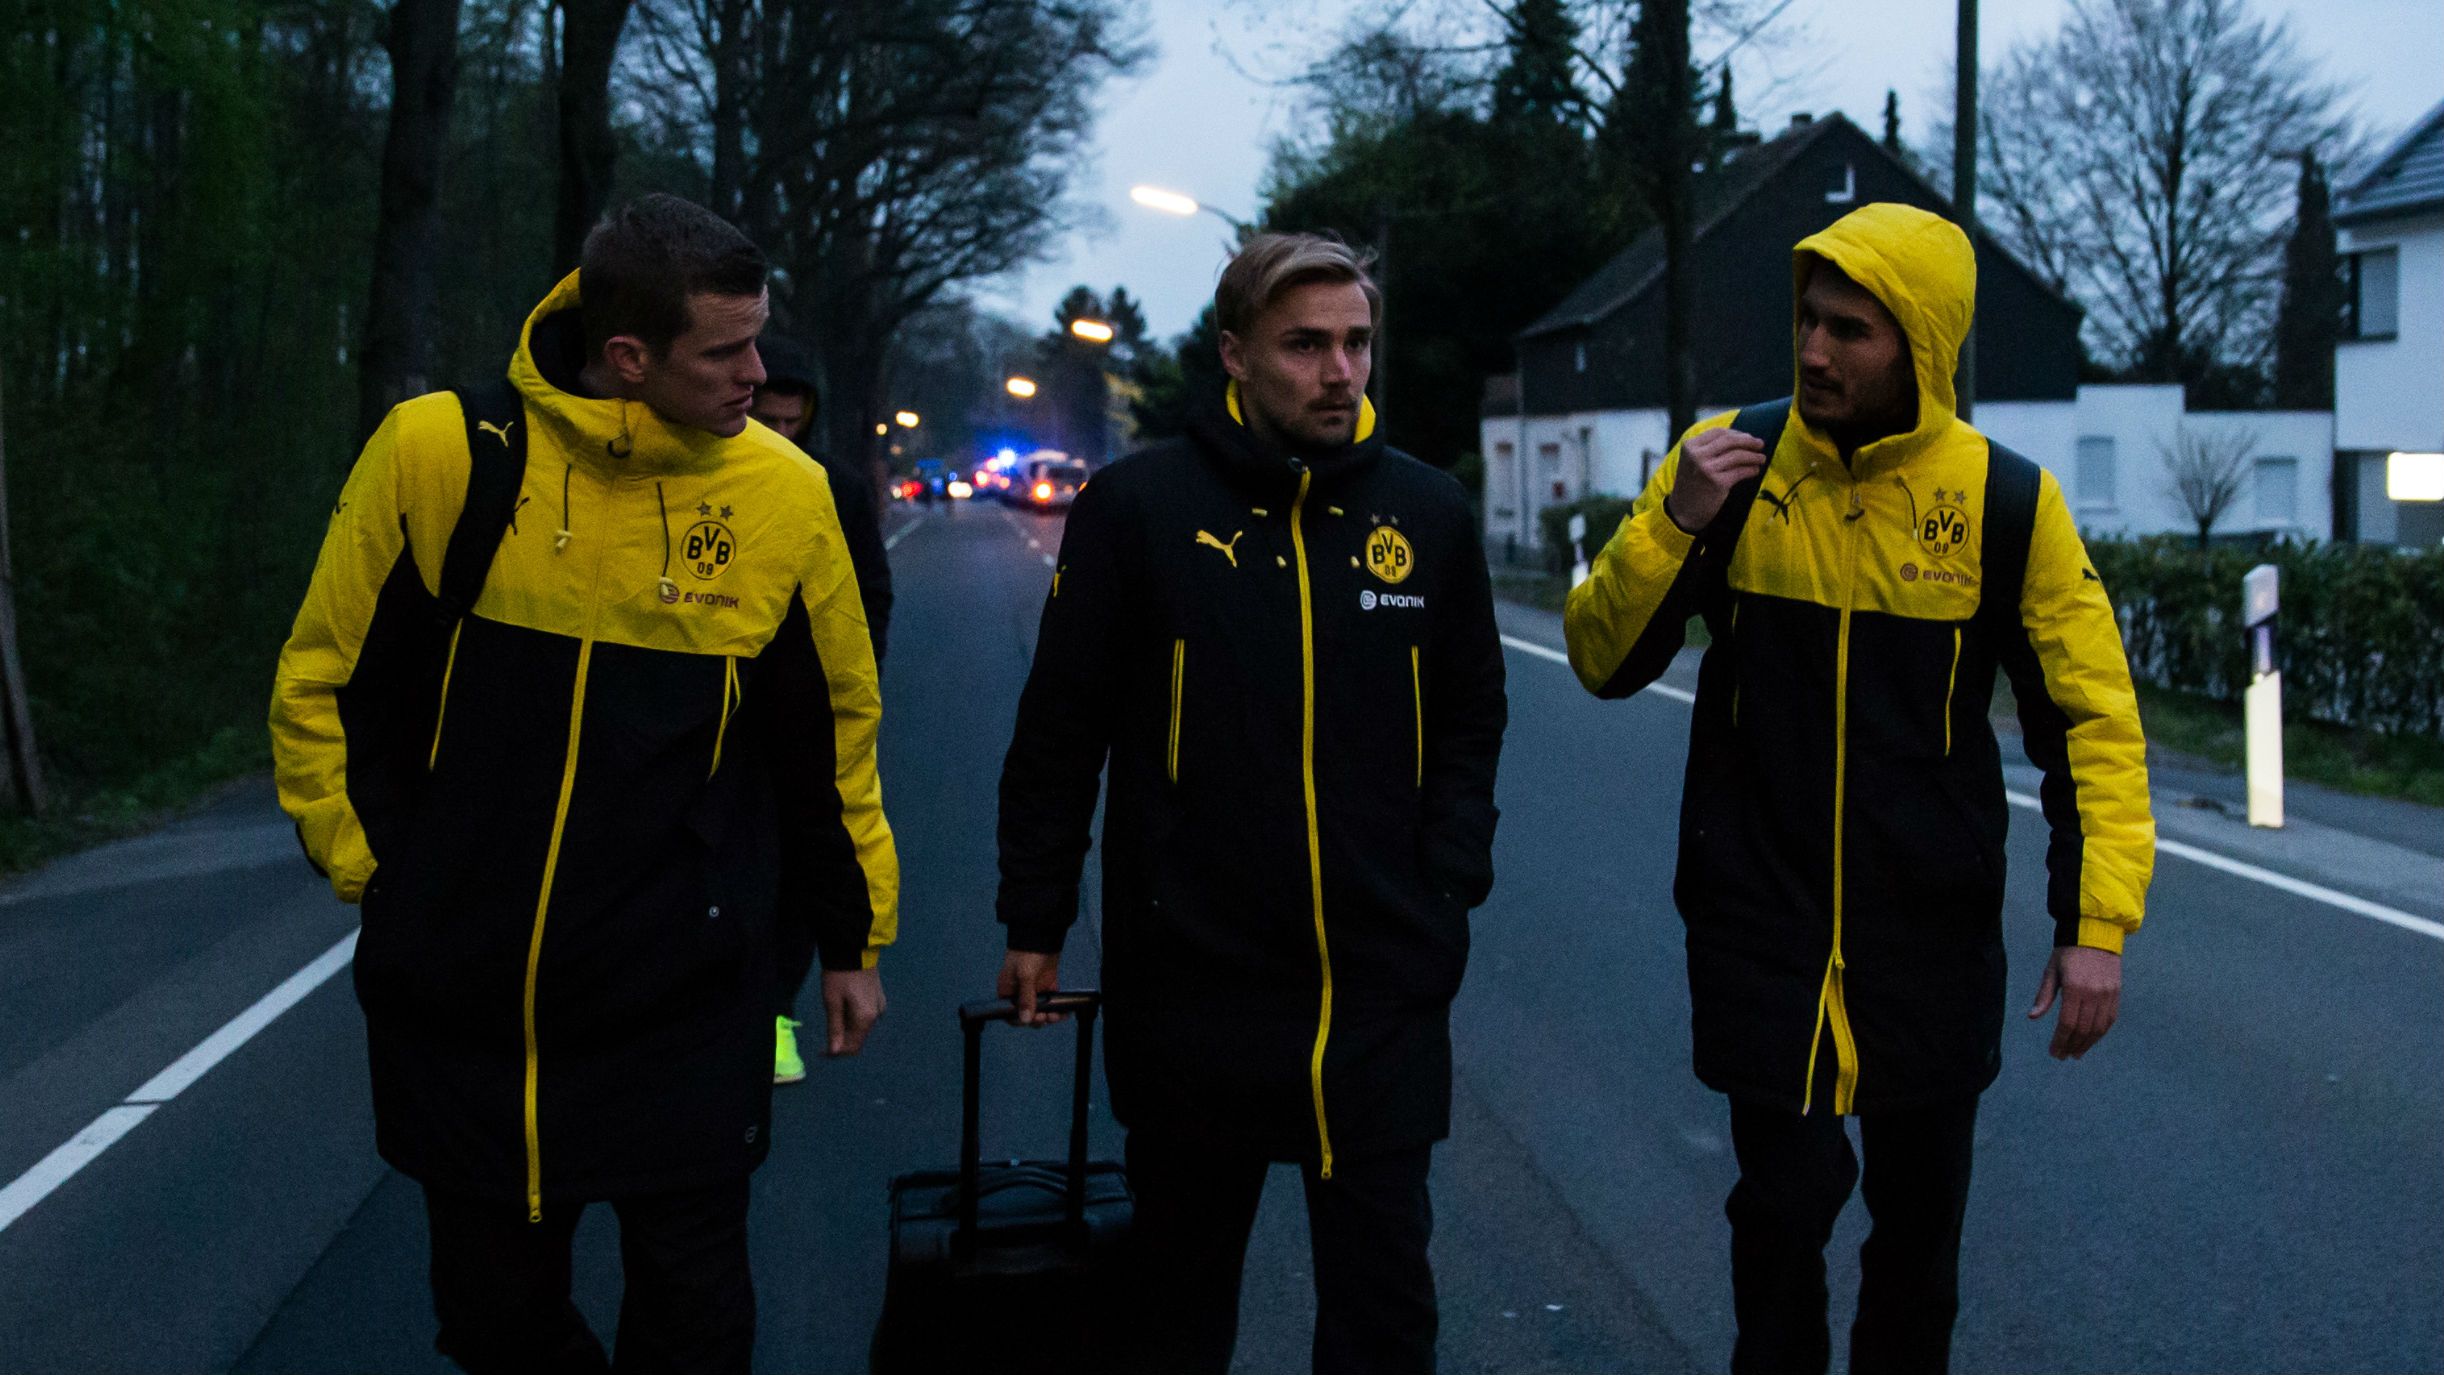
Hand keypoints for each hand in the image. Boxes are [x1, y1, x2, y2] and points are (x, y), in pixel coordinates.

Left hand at [820, 966, 885, 1056]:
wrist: (853, 948)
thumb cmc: (839, 976)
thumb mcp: (832, 1002)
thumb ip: (835, 1028)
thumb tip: (835, 1052)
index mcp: (866, 1019)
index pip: (853, 1047)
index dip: (836, 1053)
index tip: (820, 1051)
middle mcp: (876, 1015)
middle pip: (858, 1038)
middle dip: (841, 1040)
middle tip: (823, 1035)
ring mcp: (879, 1005)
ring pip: (861, 1027)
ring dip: (846, 1028)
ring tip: (831, 1015)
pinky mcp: (878, 997)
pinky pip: (865, 1015)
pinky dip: (853, 1018)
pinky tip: (843, 1007)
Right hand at [997, 950, 1064, 1026]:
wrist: (1042, 934)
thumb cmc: (1027, 951)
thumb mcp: (1025, 976)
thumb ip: (1026, 998)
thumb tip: (1025, 1019)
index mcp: (1008, 990)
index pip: (1010, 1011)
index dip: (1019, 1019)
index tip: (1030, 1020)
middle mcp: (1020, 991)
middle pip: (1027, 1013)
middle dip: (1036, 1018)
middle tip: (1044, 1017)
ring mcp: (1034, 988)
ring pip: (1041, 1009)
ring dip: (1048, 1015)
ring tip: (1055, 1016)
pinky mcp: (1047, 985)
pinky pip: (1052, 1001)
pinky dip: (1058, 1007)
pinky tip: (1064, 1012)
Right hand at [1661, 426, 1769, 531]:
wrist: (1683, 511)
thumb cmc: (1692, 484)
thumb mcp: (1693, 461)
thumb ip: (1710, 448)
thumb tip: (1743, 437)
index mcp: (1690, 446)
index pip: (1718, 432)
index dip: (1736, 433)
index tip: (1748, 437)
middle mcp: (1697, 455)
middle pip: (1729, 441)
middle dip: (1748, 441)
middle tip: (1760, 444)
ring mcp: (1707, 469)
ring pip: (1738, 455)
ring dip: (1753, 456)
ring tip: (1762, 458)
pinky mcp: (1718, 483)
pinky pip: (1741, 471)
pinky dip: (1751, 470)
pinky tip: (1755, 471)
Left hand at [2027, 945, 2120, 1059]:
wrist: (2095, 933)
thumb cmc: (2068, 952)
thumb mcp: (2051, 970)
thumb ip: (2044, 995)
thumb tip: (2032, 1017)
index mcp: (2075, 988)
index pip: (2067, 1024)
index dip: (2060, 1041)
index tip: (2054, 1052)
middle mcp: (2094, 994)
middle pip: (2083, 1029)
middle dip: (2072, 1046)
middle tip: (2063, 1056)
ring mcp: (2108, 994)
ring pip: (2098, 1028)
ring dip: (2087, 1043)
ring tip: (2076, 1053)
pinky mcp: (2116, 993)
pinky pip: (2110, 1019)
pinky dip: (2100, 1033)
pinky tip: (2091, 1040)